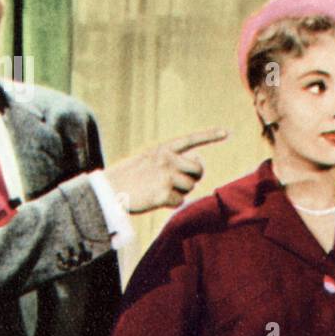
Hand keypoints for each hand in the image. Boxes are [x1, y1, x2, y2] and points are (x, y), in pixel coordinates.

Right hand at [106, 129, 227, 212]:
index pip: (191, 139)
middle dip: (193, 177)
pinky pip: (179, 202)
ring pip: (190, 187)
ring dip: (179, 192)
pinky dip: (170, 203)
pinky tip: (155, 199)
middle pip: (198, 170)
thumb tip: (195, 167)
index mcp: (162, 149)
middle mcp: (167, 159)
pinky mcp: (164, 193)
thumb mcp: (147, 160)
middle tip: (179, 182)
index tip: (227, 132)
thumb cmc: (128, 178)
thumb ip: (169, 160)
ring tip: (159, 190)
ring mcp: (167, 176)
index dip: (209, 135)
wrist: (108, 191)